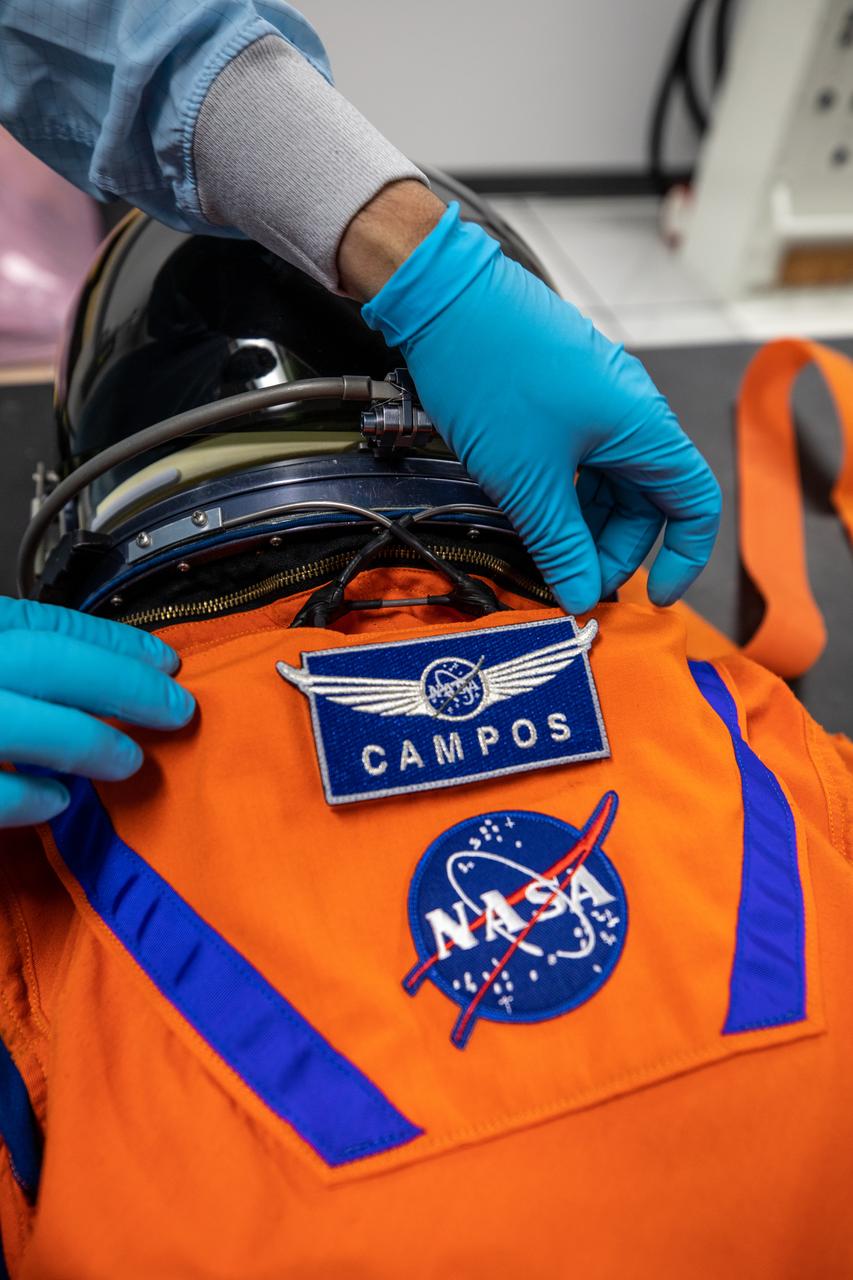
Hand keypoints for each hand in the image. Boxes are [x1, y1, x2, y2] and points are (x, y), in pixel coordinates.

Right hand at [0, 599, 194, 826]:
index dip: (114, 643)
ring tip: (129, 761)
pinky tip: (59, 800)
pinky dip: (28, 796)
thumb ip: (32, 673)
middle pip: (42, 660)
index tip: (168, 661)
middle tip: (177, 711)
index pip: (45, 625)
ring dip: (86, 740)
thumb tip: (113, 688)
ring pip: (16, 722)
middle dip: (121, 683)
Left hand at [360, 202, 720, 613]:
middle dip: (614, 549)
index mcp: (643, 428)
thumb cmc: (490, 371)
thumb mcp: (526, 480)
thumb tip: (579, 595)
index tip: (652, 594)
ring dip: (584, 525)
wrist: (442, 296)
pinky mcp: (563, 398)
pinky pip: (579, 460)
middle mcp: (630, 413)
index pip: (694, 503)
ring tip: (545, 555)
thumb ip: (559, 545)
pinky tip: (531, 516)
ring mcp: (597, 403)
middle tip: (572, 583)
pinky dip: (563, 495)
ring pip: (608, 483)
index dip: (683, 557)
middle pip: (646, 501)